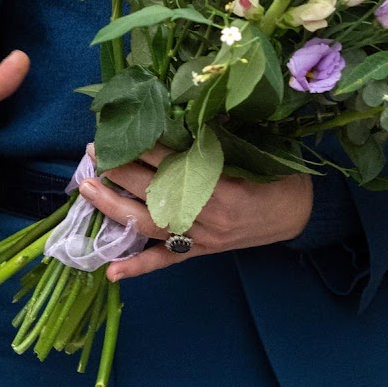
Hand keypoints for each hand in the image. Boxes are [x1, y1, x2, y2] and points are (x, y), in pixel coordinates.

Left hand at [77, 141, 313, 280]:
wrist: (301, 213)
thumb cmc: (280, 175)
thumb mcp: (256, 150)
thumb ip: (218, 138)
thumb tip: (181, 115)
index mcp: (223, 184)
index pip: (174, 163)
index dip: (146, 147)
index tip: (124, 131)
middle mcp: (208, 214)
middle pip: (154, 192)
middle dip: (121, 170)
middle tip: (94, 151)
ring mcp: (202, 237)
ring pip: (149, 225)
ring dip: (114, 207)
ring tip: (86, 190)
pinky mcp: (202, 251)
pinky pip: (167, 260)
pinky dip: (139, 266)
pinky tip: (111, 271)